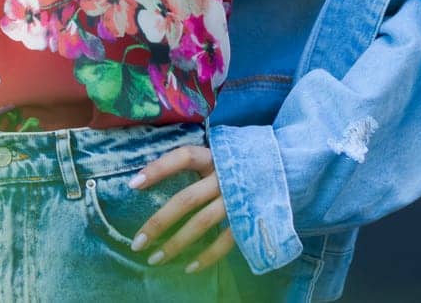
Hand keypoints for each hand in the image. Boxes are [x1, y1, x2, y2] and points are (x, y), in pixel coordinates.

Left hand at [126, 144, 237, 274]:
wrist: (288, 170)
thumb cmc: (242, 163)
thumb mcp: (220, 154)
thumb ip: (196, 163)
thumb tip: (153, 177)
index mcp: (215, 157)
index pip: (183, 157)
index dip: (158, 168)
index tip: (132, 184)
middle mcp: (225, 178)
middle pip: (186, 199)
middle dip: (159, 223)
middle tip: (137, 243)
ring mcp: (238, 201)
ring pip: (201, 224)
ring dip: (176, 244)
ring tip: (155, 259)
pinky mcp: (249, 221)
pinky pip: (225, 242)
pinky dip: (207, 256)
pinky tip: (188, 267)